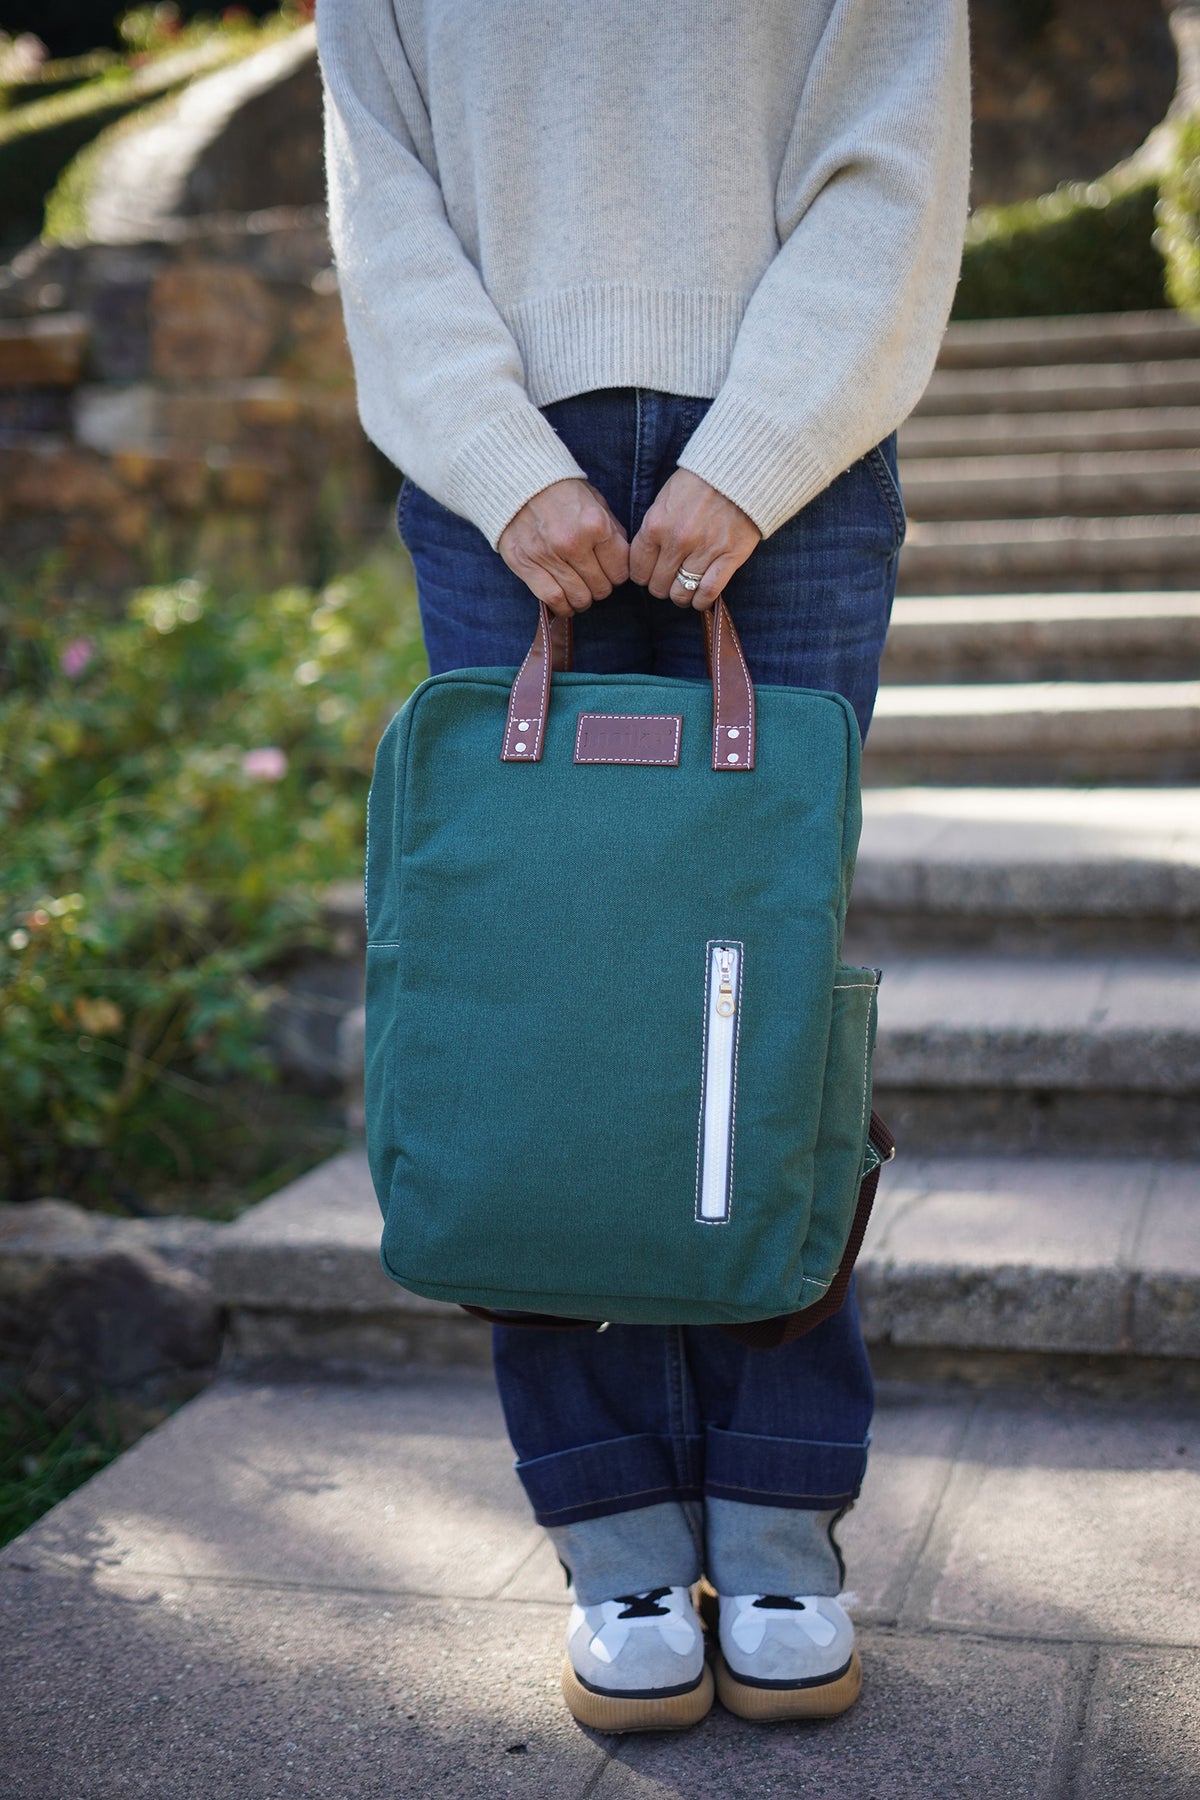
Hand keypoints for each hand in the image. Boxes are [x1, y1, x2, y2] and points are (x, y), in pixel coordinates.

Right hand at [498, 478, 629, 615]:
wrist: (520, 482)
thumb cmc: (563, 492)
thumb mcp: (596, 502)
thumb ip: (612, 531)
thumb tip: (623, 560)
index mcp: (595, 525)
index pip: (620, 570)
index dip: (618, 574)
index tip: (611, 572)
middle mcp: (573, 543)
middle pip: (601, 587)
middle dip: (602, 587)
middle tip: (595, 581)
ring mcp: (548, 556)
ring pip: (579, 597)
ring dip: (584, 600)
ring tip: (582, 594)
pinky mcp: (526, 564)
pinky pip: (552, 598)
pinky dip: (562, 607)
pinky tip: (565, 603)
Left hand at [629, 469, 759, 608]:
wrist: (738, 470)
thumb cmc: (698, 483)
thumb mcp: (664, 500)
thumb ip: (653, 530)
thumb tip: (645, 559)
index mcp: (656, 525)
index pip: (638, 570)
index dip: (642, 576)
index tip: (649, 574)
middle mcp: (678, 541)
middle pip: (658, 585)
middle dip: (661, 587)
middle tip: (668, 581)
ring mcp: (704, 550)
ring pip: (681, 593)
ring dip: (680, 596)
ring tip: (684, 591)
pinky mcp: (730, 556)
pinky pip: (709, 592)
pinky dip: (701, 601)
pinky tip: (700, 598)